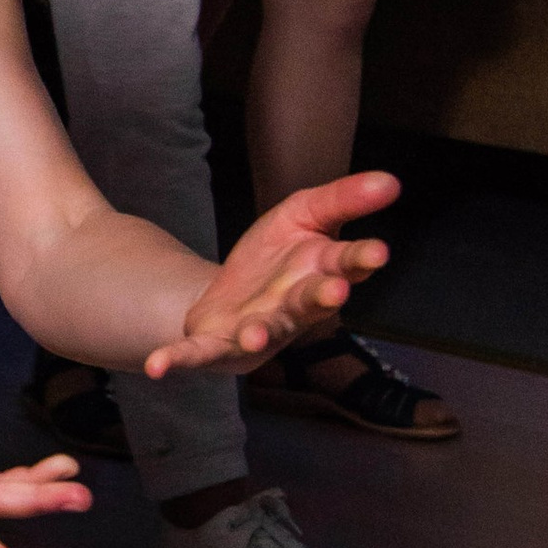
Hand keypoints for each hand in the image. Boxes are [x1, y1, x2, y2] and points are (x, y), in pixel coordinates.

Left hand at [143, 171, 397, 379]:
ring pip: (263, 334)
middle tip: (336, 291)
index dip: (361, 259)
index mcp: (320, 272)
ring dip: (260, 334)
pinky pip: (198, 356)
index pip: (347, 263)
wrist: (231, 293)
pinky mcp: (217, 344)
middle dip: (322, 298)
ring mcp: (258, 329)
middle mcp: (294, 307)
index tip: (376, 251)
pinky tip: (155, 367)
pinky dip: (177, 360)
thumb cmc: (277, 256)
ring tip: (257, 334)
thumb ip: (345, 198)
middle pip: (311, 303)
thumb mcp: (305, 213)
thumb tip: (392, 181)